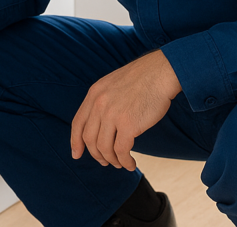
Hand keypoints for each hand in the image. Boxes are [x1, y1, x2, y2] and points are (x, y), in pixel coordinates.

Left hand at [70, 50, 181, 170]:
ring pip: (104, 147)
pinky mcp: (128, 124)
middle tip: (105, 162)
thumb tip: (100, 124)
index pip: (77, 123)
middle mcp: (99, 104)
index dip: (75, 141)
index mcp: (94, 93)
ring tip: (120, 163)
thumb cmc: (143, 79)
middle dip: (96, 154)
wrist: (161, 72)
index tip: (76, 154)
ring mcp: (112, 114)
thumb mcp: (113, 84)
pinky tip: (130, 164)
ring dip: (111, 160)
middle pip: (89, 138)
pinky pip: (121, 151)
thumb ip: (103, 101)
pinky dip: (125, 161)